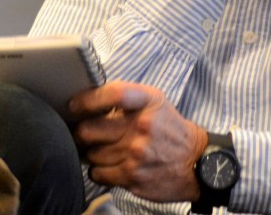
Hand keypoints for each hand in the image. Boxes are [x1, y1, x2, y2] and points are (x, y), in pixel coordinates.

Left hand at [69, 82, 205, 202]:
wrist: (195, 162)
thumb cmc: (169, 129)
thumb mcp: (155, 102)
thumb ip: (126, 98)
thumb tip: (88, 102)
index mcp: (148, 101)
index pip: (112, 94)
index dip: (88, 100)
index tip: (75, 106)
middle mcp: (142, 126)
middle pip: (89, 129)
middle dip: (82, 132)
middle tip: (83, 132)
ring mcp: (136, 153)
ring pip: (91, 153)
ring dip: (93, 153)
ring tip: (105, 150)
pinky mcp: (132, 176)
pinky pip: (98, 173)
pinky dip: (99, 170)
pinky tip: (110, 165)